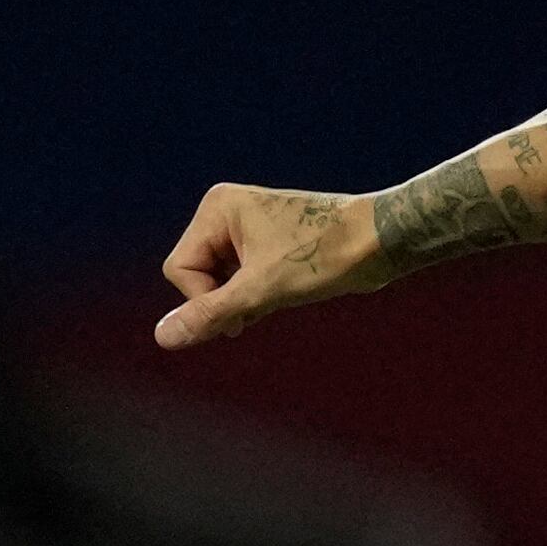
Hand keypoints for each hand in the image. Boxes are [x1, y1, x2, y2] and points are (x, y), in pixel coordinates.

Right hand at [156, 184, 385, 348]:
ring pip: (223, 280)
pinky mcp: (271, 244)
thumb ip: (210, 313)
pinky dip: (258, 296)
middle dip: (226, 300)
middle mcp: (227, 211)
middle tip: (260, 312)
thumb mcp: (262, 291)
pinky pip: (245, 278)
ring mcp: (249, 227)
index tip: (242, 313)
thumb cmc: (325, 256)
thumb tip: (162, 338)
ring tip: (279, 299)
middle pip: (198, 274)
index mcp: (216, 208)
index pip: (179, 269)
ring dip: (244, 301)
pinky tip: (284, 297)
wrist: (384, 241)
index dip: (205, 299)